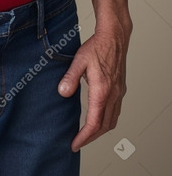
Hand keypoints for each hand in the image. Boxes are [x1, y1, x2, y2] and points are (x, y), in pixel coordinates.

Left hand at [58, 29, 129, 151]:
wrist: (114, 37)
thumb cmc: (97, 46)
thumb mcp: (79, 60)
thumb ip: (70, 77)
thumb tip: (62, 92)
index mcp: (102, 91)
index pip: (94, 123)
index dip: (84, 137)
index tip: (75, 144)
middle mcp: (113, 95)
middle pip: (104, 126)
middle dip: (91, 138)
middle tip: (79, 142)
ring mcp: (118, 93)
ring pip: (112, 120)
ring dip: (100, 131)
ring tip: (88, 134)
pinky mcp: (120, 89)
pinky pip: (116, 112)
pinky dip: (107, 120)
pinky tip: (99, 117)